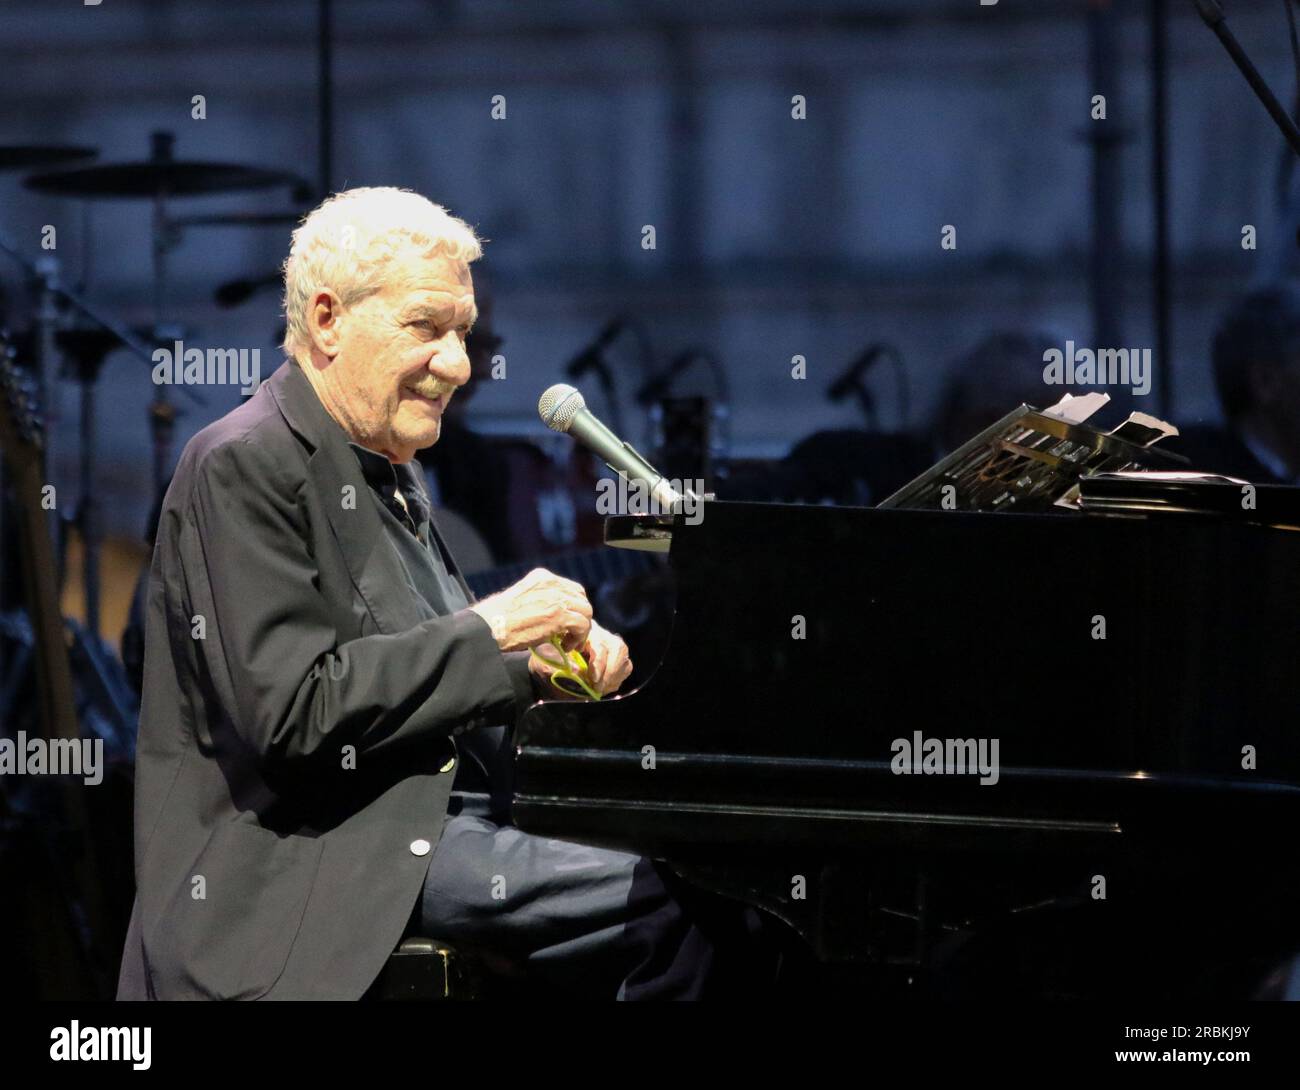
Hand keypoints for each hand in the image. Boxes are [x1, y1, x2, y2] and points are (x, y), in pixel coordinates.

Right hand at [468, 568, 591, 652]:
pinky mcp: (559, 614)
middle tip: (570, 636)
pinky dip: (578, 638)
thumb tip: (554, 614)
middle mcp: (552, 583)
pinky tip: (565, 647)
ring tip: (568, 643)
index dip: (573, 607)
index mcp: (542, 577)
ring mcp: (557, 598)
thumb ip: (539, 601)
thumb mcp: (521, 600)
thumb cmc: (498, 619)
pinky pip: (582, 625)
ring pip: (586, 612)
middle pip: (581, 599)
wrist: (489, 626)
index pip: (571, 589)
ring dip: (581, 630)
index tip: (568, 624)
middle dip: (580, 618)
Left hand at [528, 620, 632, 698]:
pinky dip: (617, 678)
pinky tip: (604, 686)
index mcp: (580, 632)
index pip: (599, 644)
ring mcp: (608, 643)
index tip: (593, 679)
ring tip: (600, 688)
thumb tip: (577, 674)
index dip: (599, 663)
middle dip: (610, 671)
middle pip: (617, 647)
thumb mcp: (544, 662)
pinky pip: (625, 665)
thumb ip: (556, 666)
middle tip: (598, 688)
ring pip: (623, 655)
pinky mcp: (614, 655)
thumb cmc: (546, 660)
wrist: (546, 662)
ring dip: (614, 675)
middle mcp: (598, 633)